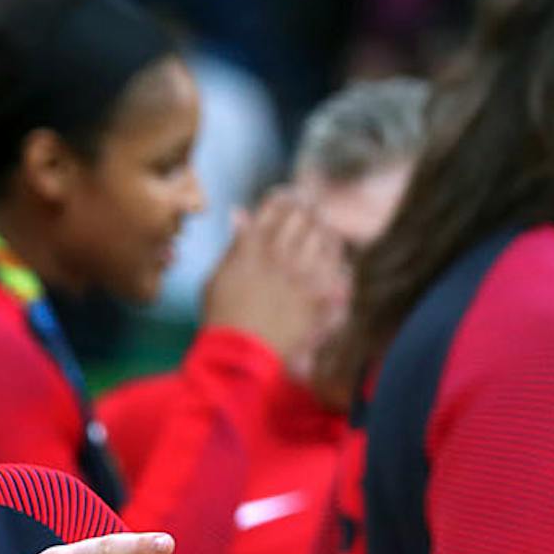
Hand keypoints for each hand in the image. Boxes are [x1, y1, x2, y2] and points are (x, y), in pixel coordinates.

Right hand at [201, 188, 345, 373]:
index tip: (284, 199)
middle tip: (308, 210)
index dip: (282, 198)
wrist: (238, 355)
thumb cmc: (220, 318)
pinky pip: (337, 265)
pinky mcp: (317, 294)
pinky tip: (334, 259)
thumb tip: (239, 213)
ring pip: (323, 234)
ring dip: (323, 229)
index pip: (273, 205)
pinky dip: (337, 259)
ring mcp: (300, 273)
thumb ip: (233, 244)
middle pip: (302, 214)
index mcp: (250, 245)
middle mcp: (277, 254)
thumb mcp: (216, 276)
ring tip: (322, 229)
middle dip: (306, 208)